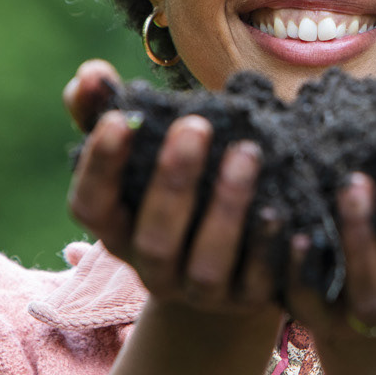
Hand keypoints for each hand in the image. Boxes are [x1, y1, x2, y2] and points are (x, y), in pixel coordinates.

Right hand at [63, 60, 280, 315]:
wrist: (229, 265)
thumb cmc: (176, 189)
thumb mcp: (143, 155)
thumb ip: (107, 112)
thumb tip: (88, 74)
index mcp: (119, 231)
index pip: (91, 207)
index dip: (101, 167)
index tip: (118, 118)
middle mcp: (154, 270)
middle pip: (155, 239)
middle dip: (174, 181)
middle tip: (196, 123)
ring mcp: (202, 292)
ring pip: (208, 264)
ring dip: (226, 208)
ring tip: (247, 151)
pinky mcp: (251, 301)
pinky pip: (262, 284)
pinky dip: (273, 250)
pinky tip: (286, 213)